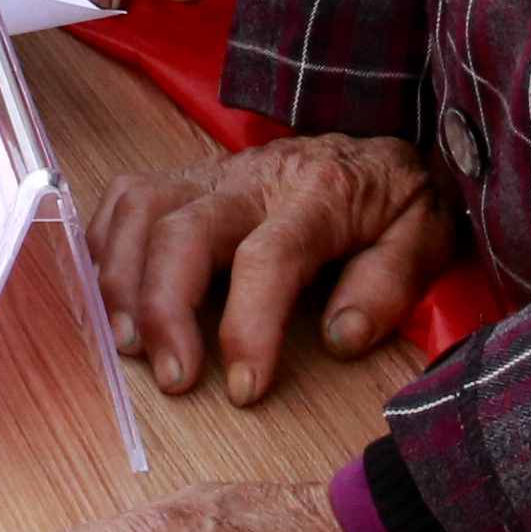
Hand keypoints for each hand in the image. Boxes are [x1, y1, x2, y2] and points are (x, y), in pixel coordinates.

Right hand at [87, 134, 451, 405]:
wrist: (381, 142)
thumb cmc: (397, 199)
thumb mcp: (425, 236)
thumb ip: (388, 284)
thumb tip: (339, 338)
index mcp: (319, 194)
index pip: (268, 257)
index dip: (249, 326)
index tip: (244, 388)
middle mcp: (254, 178)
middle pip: (183, 229)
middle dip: (165, 307)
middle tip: (172, 378)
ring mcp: (213, 173)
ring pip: (142, 208)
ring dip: (122, 279)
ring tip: (129, 345)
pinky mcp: (189, 178)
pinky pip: (126, 197)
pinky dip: (105, 245)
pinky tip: (111, 297)